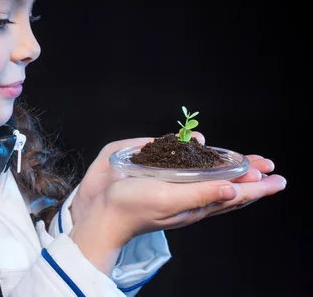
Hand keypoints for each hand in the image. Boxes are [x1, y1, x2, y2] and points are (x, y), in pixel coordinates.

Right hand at [68, 133, 286, 273]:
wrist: (107, 216)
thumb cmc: (134, 205)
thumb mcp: (170, 198)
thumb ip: (201, 194)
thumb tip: (235, 189)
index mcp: (198, 204)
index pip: (237, 195)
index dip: (258, 186)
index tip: (278, 177)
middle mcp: (194, 203)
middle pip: (231, 191)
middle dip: (251, 180)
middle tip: (269, 167)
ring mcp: (182, 200)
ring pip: (218, 189)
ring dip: (235, 178)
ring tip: (248, 170)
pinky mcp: (169, 195)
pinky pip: (200, 186)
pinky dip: (213, 178)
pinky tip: (210, 174)